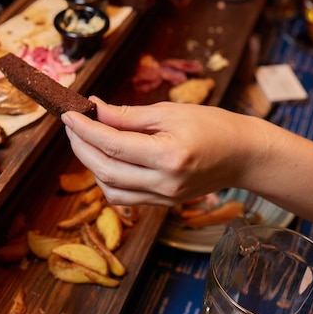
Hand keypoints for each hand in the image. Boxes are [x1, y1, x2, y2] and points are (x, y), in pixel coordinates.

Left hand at [61, 98, 256, 206]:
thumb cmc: (213, 126)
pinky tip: (104, 159)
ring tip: (85, 140)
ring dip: (90, 165)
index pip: (113, 145)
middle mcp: (164, 183)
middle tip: (71, 125)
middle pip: (105, 170)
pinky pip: (123, 197)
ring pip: (110, 189)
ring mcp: (163, 198)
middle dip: (81, 146)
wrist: (243, 155)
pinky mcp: (162, 204)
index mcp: (169, 156)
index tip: (68, 114)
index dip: (85, 129)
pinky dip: (106, 179)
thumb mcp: (170, 112)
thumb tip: (94, 109)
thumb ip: (128, 116)